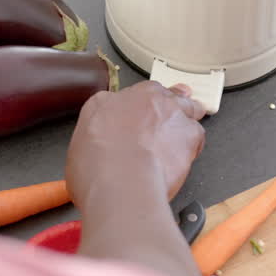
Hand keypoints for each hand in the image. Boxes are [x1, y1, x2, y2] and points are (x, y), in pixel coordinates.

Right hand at [67, 81, 206, 275]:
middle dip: (167, 101)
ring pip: (185, 107)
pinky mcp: (189, 133)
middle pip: (160, 94)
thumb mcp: (78, 145)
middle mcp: (139, 100)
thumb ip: (94, 132)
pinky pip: (197, 133)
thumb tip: (98, 137)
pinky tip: (188, 153)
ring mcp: (167, 113)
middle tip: (170, 110)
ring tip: (185, 129)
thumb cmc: (95, 169)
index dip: (136, 106)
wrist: (122, 181)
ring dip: (187, 116)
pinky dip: (194, 143)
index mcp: (108, 100)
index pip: (126, 95)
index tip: (138, 113)